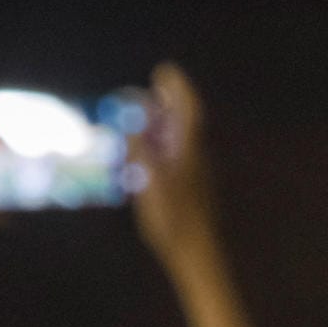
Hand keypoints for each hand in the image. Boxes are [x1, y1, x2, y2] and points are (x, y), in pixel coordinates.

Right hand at [130, 62, 223, 275]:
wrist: (195, 254)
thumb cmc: (174, 219)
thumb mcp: (151, 182)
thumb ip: (141, 150)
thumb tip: (131, 122)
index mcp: (188, 148)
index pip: (187, 107)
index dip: (176, 87)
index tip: (162, 72)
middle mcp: (193, 153)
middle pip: (181, 118)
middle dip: (163, 103)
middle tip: (142, 93)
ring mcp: (191, 169)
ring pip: (176, 137)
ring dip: (158, 125)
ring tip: (135, 120)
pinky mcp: (186, 185)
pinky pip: (171, 155)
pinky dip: (157, 146)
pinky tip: (140, 154)